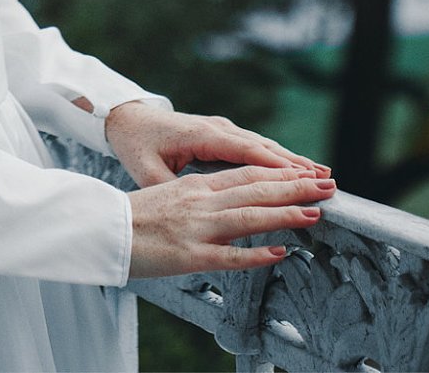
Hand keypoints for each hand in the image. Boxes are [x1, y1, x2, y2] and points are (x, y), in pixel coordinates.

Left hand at [102, 102, 331, 188]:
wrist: (128, 117)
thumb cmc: (136, 144)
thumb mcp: (146, 171)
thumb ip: (171, 187)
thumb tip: (190, 206)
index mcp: (204, 136)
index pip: (249, 151)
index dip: (280, 166)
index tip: (306, 177)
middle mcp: (218, 128)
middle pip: (265, 147)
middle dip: (296, 164)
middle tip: (327, 179)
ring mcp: (222, 128)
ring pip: (263, 145)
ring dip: (291, 160)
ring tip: (320, 173)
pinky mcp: (221, 133)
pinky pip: (254, 146)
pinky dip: (276, 157)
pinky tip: (293, 168)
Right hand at [126, 165, 335, 279]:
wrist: (99, 229)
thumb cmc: (131, 216)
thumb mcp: (168, 193)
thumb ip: (199, 195)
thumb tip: (228, 197)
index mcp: (197, 186)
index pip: (248, 174)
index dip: (282, 174)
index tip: (308, 174)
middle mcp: (201, 202)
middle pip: (257, 190)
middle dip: (297, 187)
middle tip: (329, 186)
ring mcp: (197, 228)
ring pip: (250, 217)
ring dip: (286, 214)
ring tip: (316, 213)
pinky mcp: (189, 255)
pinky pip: (229, 256)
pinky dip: (256, 254)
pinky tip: (280, 253)